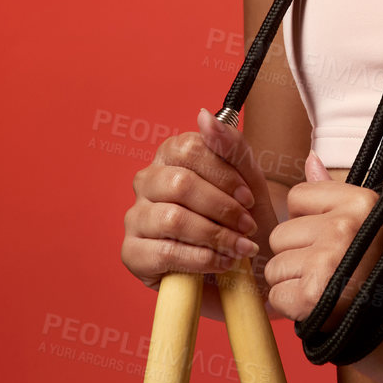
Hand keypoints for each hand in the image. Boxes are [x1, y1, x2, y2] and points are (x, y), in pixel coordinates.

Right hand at [121, 109, 278, 321]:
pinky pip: (164, 253)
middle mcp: (147, 181)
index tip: (248, 197)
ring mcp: (135, 217)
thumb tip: (204, 116)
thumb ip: (231, 145)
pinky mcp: (132, 253)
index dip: (224, 175)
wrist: (249, 266)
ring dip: (215, 236)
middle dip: (223, 208)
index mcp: (171, 155)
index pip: (189, 148)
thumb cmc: (244, 218)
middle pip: (180, 183)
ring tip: (240, 247)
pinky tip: (221, 262)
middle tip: (247, 225)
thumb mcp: (250, 179)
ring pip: (173, 218)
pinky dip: (202, 260)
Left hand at [265, 153, 382, 382]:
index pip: (298, 197)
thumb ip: (339, 195)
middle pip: (281, 234)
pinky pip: (276, 297)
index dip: (310, 223)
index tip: (333, 243)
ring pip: (274, 267)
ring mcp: (327, 261)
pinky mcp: (313, 298)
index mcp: (362, 203)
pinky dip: (293, 310)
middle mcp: (343, 227)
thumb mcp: (381, 225)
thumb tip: (309, 158)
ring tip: (331, 293)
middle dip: (298, 257)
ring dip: (295, 285)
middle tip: (334, 275)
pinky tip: (323, 311)